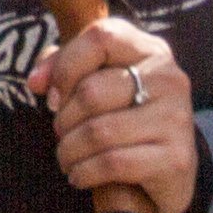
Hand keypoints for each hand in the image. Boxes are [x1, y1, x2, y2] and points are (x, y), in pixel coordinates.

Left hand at [25, 14, 197, 212]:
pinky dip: (84, 173)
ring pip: (98, 132)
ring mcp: (175, 119)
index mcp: (151, 51)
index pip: (100, 37)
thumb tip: (36, 82)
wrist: (170, 172)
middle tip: (61, 134)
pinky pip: (111, 163)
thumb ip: (65, 68)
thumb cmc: (125, 119)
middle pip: (92, 92)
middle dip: (63, 119)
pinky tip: (80, 176)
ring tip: (67, 159)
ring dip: (69, 152)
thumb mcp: (100, 84)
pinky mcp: (174, 159)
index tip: (52, 95)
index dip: (65, 66)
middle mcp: (169, 79)